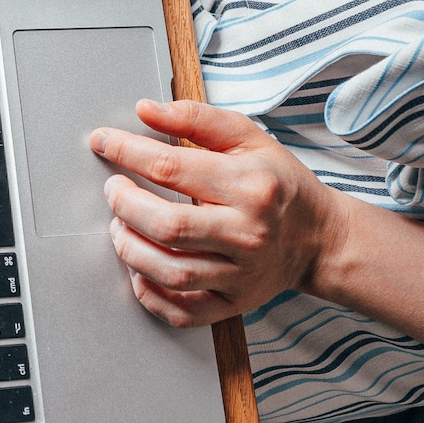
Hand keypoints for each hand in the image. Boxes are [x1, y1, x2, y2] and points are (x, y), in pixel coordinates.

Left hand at [90, 97, 345, 327]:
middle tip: (112, 190)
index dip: (127, 152)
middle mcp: (248, 233)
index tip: (103, 141)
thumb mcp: (248, 139)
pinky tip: (138, 271)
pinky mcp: (234, 304)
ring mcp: (242, 275)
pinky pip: (183, 312)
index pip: (172, 168)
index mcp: (251, 186)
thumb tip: (145, 110)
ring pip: (171, 272)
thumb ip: (196, 119)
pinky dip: (150, 296)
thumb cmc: (278, 184)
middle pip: (168, 226)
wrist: (320, 239)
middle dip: (125, 205)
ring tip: (119, 228)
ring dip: (130, 250)